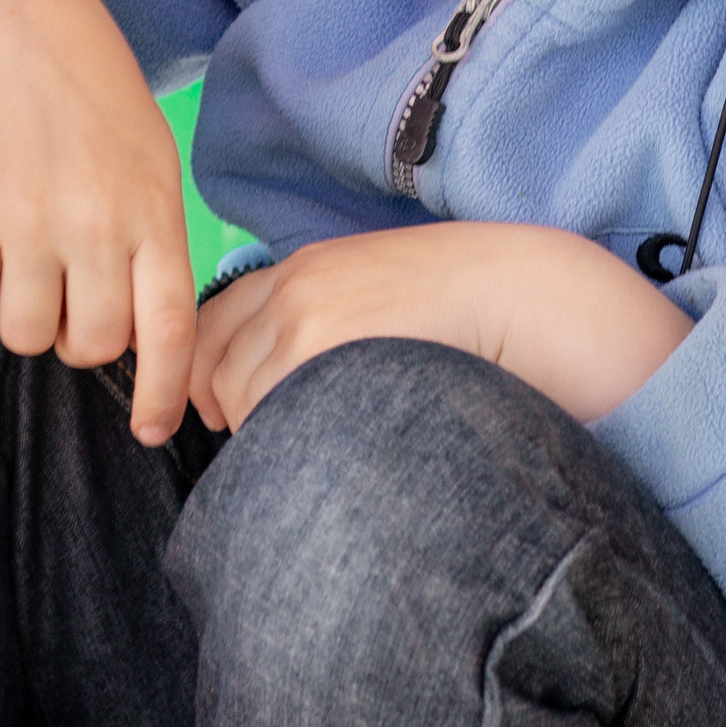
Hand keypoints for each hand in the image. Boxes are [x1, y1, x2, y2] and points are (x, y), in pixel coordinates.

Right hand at [0, 0, 198, 445]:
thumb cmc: (100, 112)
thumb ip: (157, 249)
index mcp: (155, 216)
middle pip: (91, 346)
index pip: (169, 331)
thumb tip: (149, 344)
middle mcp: (97, 224)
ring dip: (25, 326)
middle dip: (80, 342)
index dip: (164, 393)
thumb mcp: (155, 169)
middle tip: (70, 301)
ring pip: (25, 336)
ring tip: (28, 278)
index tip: (155, 431)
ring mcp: (30, 221)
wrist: (23, 34)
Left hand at [190, 220, 690, 437]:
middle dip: (236, 416)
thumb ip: (329, 320)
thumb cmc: (466, 308)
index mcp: (302, 270)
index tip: (218, 413)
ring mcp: (304, 320)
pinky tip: (330, 456)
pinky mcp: (322, 353)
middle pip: (219, 371)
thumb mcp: (381, 291)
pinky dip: (288, 445)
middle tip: (275, 449)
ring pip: (243, 402)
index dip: (208, 377)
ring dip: (265, 436)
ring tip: (318, 454)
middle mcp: (292, 290)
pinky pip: (272, 417)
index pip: (213, 326)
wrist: (517, 296)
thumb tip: (290, 386)